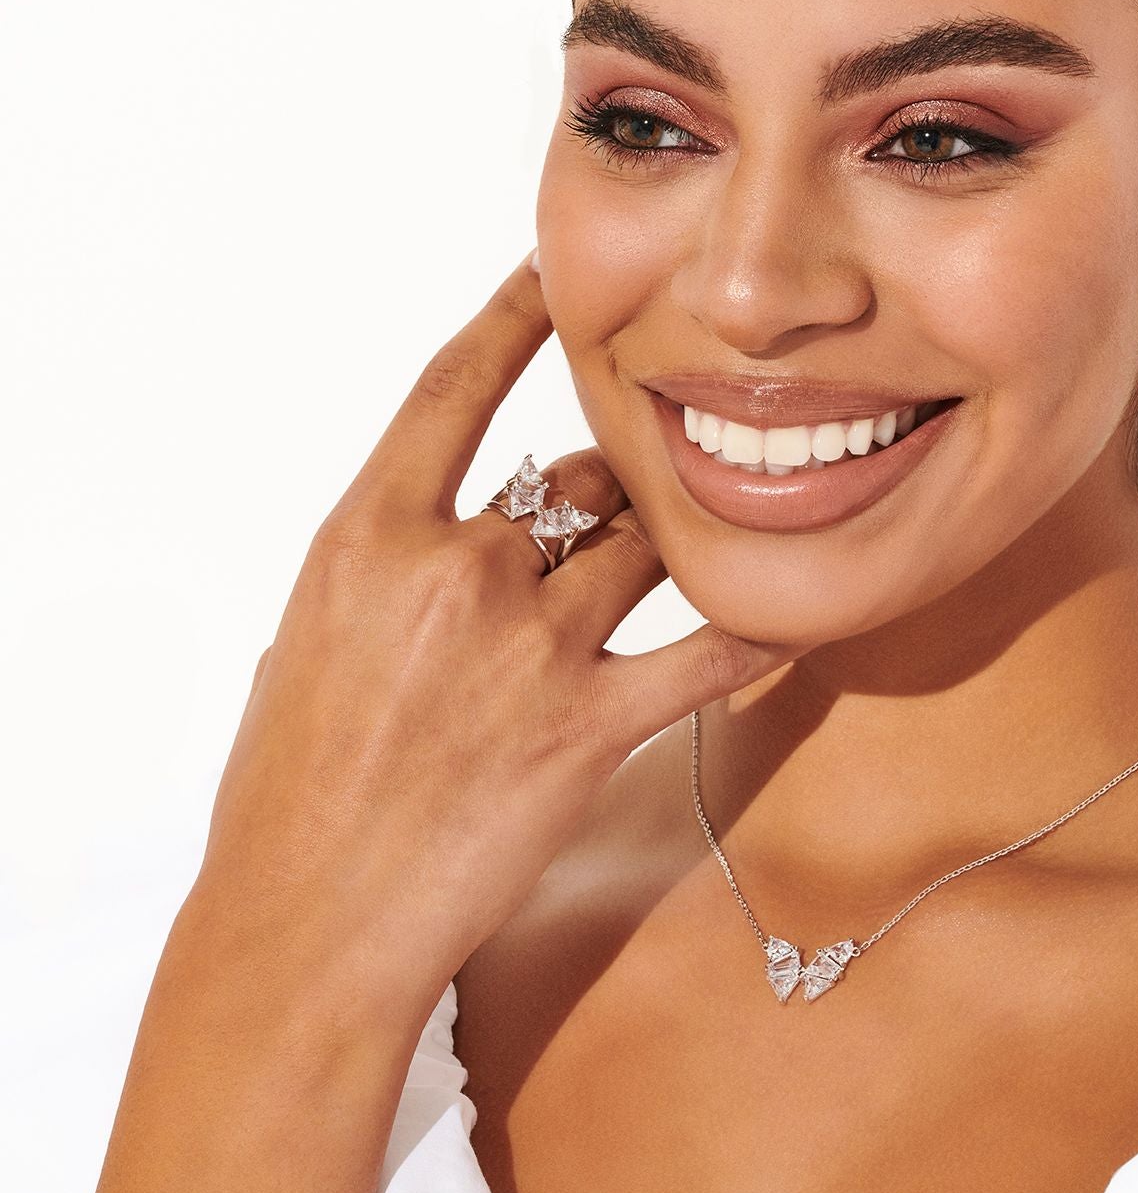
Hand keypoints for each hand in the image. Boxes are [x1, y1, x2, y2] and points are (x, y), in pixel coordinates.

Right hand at [193, 252, 793, 1015]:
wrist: (305, 925)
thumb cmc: (288, 787)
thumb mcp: (309, 638)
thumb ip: (386, 563)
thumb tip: (451, 524)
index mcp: (368, 535)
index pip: (454, 384)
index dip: (511, 313)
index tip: (549, 266)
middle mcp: (456, 570)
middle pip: (571, 477)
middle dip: (599, 491)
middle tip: (604, 524)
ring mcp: (528, 647)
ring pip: (639, 543)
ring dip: (660, 547)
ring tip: (678, 560)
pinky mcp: (588, 727)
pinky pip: (705, 654)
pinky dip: (753, 632)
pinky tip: (793, 613)